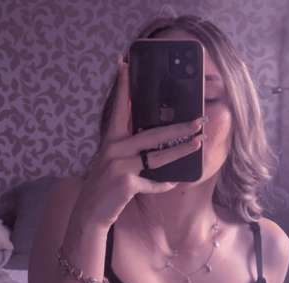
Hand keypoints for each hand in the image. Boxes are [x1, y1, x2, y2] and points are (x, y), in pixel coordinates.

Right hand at [71, 55, 204, 230]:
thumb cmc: (105, 185)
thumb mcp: (112, 161)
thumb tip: (155, 139)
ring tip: (197, 143)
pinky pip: (152, 182)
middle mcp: (113, 149)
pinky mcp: (126, 183)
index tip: (125, 64)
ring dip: (180, 150)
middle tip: (198, 120)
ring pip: (157, 156)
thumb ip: (128, 148)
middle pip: (152, 134)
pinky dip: (164, 184)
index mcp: (111, 140)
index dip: (123, 87)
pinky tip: (174, 182)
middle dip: (178, 127)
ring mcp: (119, 166)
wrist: (90, 212)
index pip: (119, 109)